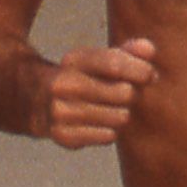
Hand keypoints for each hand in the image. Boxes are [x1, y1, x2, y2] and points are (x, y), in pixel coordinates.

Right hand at [43, 38, 157, 147]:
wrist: (36, 99)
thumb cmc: (83, 76)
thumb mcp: (101, 58)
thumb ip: (129, 52)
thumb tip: (149, 50)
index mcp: (73, 60)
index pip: (115, 64)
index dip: (141, 70)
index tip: (149, 75)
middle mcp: (63, 85)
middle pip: (125, 93)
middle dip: (132, 93)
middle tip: (123, 93)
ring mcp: (60, 111)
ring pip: (121, 117)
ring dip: (122, 113)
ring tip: (108, 107)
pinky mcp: (62, 135)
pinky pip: (109, 136)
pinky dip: (109, 131)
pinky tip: (96, 122)